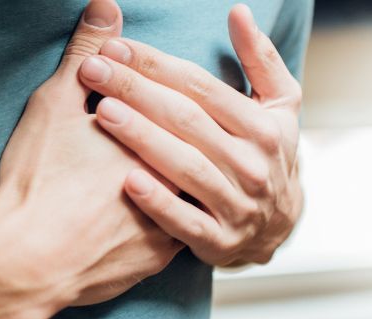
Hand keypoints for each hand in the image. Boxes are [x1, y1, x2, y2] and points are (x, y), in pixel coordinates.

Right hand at [0, 0, 185, 306]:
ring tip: (164, 162)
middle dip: (183, 133)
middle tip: (169, 124)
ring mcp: (169, 226)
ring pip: (190, 193)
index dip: (169, 90)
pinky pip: (172, 231)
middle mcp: (176, 183)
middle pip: (194, 149)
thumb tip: (106, 8)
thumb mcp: (56, 104)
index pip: (182, 108)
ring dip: (181, 177)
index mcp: (157, 142)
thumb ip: (86, 52)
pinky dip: (164, 214)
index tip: (154, 85)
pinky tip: (154, 204)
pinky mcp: (154, 260)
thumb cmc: (38, 181)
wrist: (28, 261)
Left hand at [76, 4, 302, 266]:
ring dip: (142, 138)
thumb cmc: (265, 155)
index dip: (157, 64)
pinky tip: (126, 181)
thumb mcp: (279, 107)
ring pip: (184, 166)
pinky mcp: (218, 241)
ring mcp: (236, 205)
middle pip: (187, 120)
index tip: (116, 47)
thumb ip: (260, 59)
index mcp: (263, 127)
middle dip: (136, 90)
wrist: (277, 230)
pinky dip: (158, 203)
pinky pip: (184, 222)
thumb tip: (238, 11)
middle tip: (93, 71)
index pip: (201, 87)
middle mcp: (253, 165)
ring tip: (101, 112)